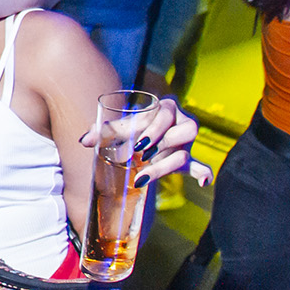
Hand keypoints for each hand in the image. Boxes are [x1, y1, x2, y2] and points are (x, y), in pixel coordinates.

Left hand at [81, 96, 211, 189]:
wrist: (141, 138)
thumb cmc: (132, 128)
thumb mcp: (121, 127)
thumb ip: (104, 131)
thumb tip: (84, 141)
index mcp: (165, 107)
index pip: (163, 115)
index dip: (153, 130)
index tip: (138, 145)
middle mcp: (182, 123)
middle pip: (181, 132)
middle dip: (160, 145)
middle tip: (140, 155)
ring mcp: (187, 143)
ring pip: (184, 154)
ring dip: (165, 165)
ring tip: (144, 174)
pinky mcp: (188, 159)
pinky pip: (199, 166)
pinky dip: (203, 173)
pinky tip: (205, 181)